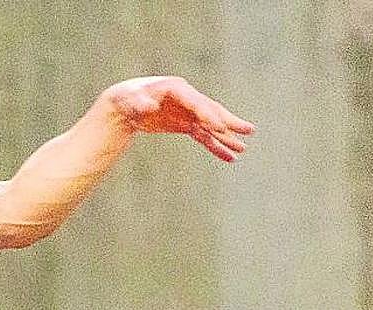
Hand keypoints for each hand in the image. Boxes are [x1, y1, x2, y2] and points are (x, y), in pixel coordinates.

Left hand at [102, 76, 253, 160]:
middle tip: (248, 130)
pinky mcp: (186, 124)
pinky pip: (204, 137)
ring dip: (227, 138)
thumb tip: (149, 106)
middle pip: (212, 111)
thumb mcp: (130, 100)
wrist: (125, 105)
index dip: (208, 114)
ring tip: (242, 149)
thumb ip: (140, 103)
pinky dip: (216, 147)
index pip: (197, 102)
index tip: (219, 127)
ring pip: (211, 126)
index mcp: (176, 89)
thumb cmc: (127, 98)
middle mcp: (187, 99)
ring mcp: (188, 112)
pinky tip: (229, 157)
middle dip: (228, 122)